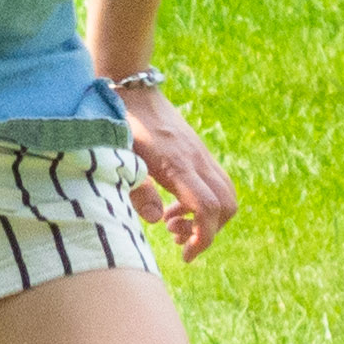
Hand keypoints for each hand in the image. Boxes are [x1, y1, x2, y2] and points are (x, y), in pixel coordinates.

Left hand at [120, 86, 236, 258]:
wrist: (130, 89)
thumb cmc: (118, 125)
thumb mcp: (117, 158)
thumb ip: (135, 189)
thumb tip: (156, 220)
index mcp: (176, 164)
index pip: (208, 208)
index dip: (203, 237)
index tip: (186, 254)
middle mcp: (196, 160)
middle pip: (226, 205)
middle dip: (208, 232)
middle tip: (177, 240)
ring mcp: (201, 154)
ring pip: (226, 195)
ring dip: (208, 218)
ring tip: (173, 225)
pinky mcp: (198, 152)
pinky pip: (216, 183)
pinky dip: (205, 202)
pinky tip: (174, 207)